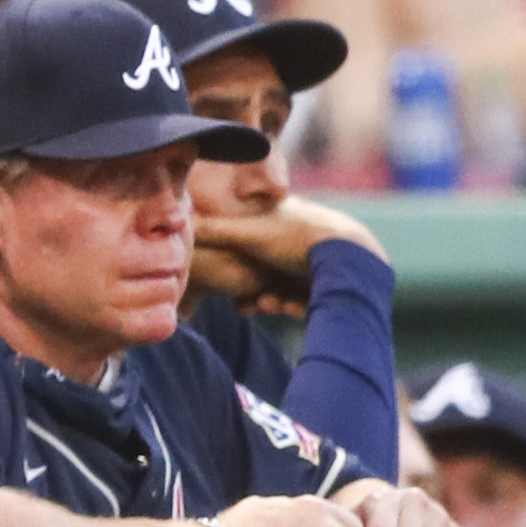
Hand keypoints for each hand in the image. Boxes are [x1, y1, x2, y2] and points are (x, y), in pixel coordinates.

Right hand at [193, 199, 386, 312]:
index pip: (247, 245)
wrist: (348, 255)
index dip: (235, 269)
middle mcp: (295, 236)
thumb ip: (211, 229)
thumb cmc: (294, 238)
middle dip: (256, 293)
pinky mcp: (326, 279)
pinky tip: (294, 308)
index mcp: (279, 218)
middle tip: (254, 304)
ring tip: (275, 305)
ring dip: (273, 301)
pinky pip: (302, 297)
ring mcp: (312, 258)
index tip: (233, 286)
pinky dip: (295, 305)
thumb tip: (177, 223)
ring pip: (282, 288)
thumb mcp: (246, 233)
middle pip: (263, 273)